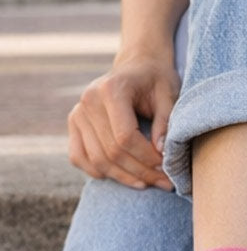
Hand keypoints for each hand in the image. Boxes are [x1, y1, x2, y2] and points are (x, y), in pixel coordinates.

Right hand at [67, 54, 179, 188]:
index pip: (125, 137)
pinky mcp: (74, 124)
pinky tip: (123, 177)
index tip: (167, 168)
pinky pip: (79, 157)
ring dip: (124, 177)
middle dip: (141, 172)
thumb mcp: (169, 95)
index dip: (147, 158)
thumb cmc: (157, 81)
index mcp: (111, 90)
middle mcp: (88, 101)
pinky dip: (99, 172)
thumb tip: (161, 152)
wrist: (137, 67)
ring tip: (149, 183)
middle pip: (111, 151)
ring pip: (96, 159)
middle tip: (165, 182)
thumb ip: (166, 122)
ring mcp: (77, 113)